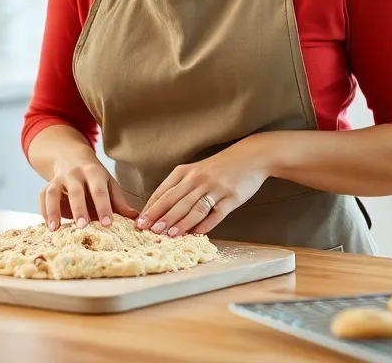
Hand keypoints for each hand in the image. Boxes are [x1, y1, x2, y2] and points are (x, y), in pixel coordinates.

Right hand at [39, 158, 138, 230]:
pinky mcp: (47, 185)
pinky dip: (44, 212)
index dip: (103, 207)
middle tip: (83, 226)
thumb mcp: (109, 184)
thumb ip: (119, 202)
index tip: (107, 224)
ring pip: (53, 192)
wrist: (72, 157)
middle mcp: (75, 174)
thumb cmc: (95, 178)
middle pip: (76, 191)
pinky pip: (42, 197)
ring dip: (53, 210)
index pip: (99, 190)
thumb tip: (136, 219)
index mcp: (94, 172)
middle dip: (79, 209)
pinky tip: (49, 227)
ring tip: (55, 229)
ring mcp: (59, 179)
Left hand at [137, 138, 268, 236]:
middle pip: (176, 200)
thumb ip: (179, 186)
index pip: (164, 191)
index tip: (140, 221)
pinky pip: (216, 213)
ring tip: (168, 234)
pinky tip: (197, 233)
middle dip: (161, 216)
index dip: (152, 207)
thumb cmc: (220, 166)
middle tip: (148, 230)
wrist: (251, 156)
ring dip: (180, 222)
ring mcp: (216, 188)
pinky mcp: (232, 197)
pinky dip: (206, 224)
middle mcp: (199, 179)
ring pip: (194, 208)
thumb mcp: (196, 170)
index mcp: (186, 172)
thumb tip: (160, 209)